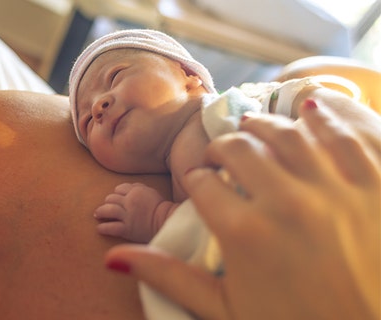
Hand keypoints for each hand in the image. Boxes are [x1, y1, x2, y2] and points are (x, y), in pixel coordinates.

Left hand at [94, 183, 175, 242]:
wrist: (168, 224)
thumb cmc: (161, 209)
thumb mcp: (151, 192)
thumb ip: (139, 188)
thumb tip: (128, 187)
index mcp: (136, 191)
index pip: (119, 189)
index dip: (116, 194)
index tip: (115, 199)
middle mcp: (130, 202)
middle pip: (111, 198)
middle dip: (107, 202)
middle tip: (105, 207)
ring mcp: (128, 216)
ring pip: (108, 210)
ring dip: (100, 212)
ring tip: (98, 215)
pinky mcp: (127, 229)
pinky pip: (111, 227)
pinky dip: (103, 228)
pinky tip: (99, 229)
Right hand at [105, 100, 379, 319]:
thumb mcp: (225, 311)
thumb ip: (168, 277)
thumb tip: (113, 259)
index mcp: (243, 232)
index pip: (203, 183)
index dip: (195, 179)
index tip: (199, 182)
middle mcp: (286, 201)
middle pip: (239, 148)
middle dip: (221, 149)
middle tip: (221, 157)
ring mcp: (337, 188)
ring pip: (288, 132)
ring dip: (265, 125)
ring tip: (256, 128)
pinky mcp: (379, 184)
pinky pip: (347, 134)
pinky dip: (325, 117)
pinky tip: (310, 111)